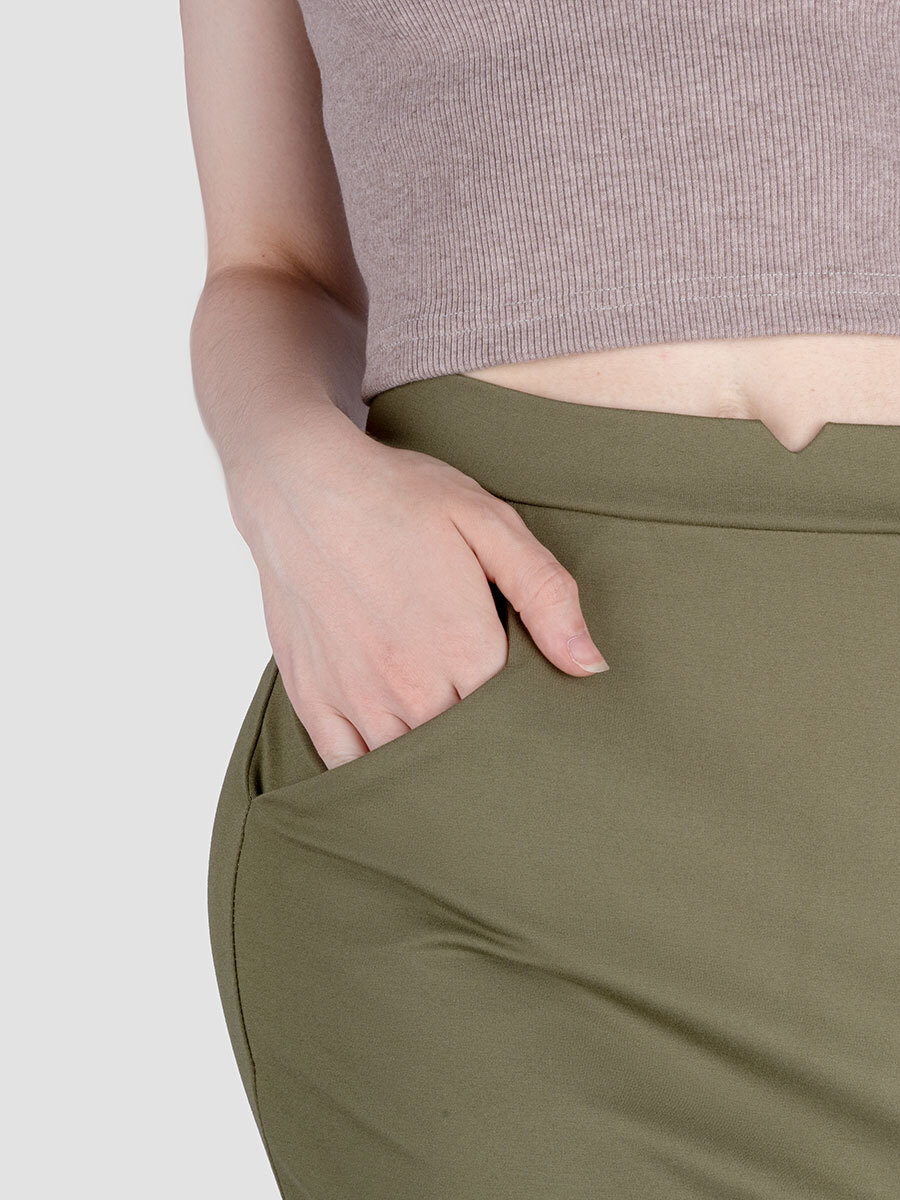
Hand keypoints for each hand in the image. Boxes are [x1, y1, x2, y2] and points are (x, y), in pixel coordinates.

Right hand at [227, 411, 608, 769]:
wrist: (299, 485)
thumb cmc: (398, 498)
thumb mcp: (488, 523)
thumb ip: (546, 594)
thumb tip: (592, 665)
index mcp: (462, 647)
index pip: (514, 723)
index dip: (529, 726)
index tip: (539, 727)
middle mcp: (410, 686)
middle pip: (463, 755)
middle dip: (485, 757)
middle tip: (503, 759)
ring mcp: (356, 698)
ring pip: (406, 767)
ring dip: (432, 773)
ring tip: (454, 772)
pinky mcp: (312, 698)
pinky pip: (345, 766)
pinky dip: (370, 776)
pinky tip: (390, 770)